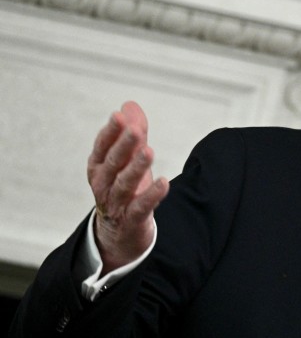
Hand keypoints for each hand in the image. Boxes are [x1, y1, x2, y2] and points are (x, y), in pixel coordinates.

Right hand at [87, 101, 169, 274]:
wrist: (120, 233)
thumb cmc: (124, 190)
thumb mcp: (127, 161)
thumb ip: (132, 135)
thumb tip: (130, 105)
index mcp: (98, 167)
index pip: (102, 147)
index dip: (110, 132)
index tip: (119, 116)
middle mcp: (103, 184)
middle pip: (112, 163)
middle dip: (123, 146)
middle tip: (136, 130)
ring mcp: (115, 204)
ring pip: (124, 184)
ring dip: (136, 168)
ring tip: (149, 152)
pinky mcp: (131, 220)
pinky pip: (141, 207)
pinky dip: (152, 195)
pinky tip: (164, 182)